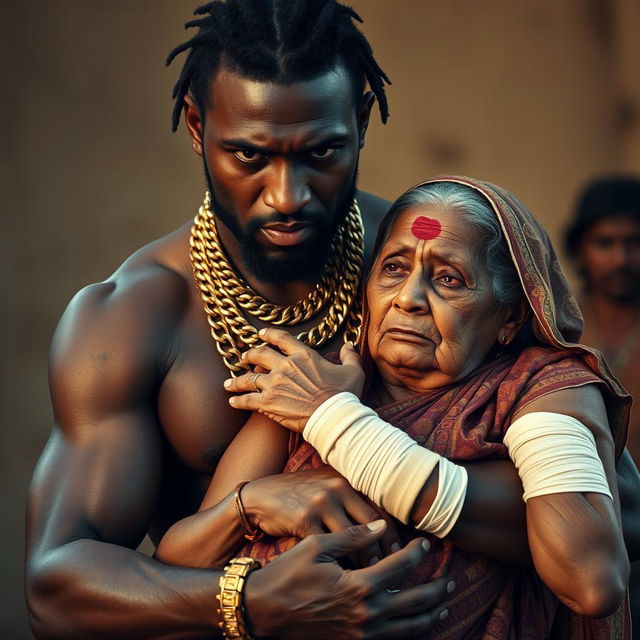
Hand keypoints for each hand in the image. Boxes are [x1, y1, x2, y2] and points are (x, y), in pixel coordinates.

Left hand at [225, 328, 365, 431]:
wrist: (334, 417)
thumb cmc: (345, 395)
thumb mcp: (353, 371)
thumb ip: (349, 356)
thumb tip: (349, 345)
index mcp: (304, 355)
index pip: (282, 339)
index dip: (269, 335)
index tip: (261, 334)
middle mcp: (285, 366)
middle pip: (259, 354)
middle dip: (249, 355)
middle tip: (243, 358)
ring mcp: (274, 384)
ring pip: (248, 378)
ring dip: (237, 380)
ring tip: (229, 383)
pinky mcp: (268, 403)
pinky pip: (247, 400)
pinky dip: (238, 400)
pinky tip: (232, 402)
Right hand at [242, 467, 400, 566]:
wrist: (260, 498)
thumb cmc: (298, 496)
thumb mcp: (326, 489)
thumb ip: (354, 500)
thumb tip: (384, 524)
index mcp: (347, 481)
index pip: (381, 509)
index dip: (393, 536)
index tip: (402, 556)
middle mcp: (337, 488)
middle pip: (373, 525)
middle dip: (385, 552)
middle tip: (392, 573)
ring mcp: (320, 503)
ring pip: (354, 539)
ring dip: (365, 562)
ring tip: (373, 580)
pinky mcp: (304, 520)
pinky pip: (330, 549)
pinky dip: (341, 566)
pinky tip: (346, 578)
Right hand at [245, 520, 452, 639]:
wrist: (263, 610)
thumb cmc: (287, 573)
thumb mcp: (316, 546)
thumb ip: (352, 537)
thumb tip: (382, 526)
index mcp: (359, 584)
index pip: (400, 566)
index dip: (417, 553)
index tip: (426, 544)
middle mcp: (365, 612)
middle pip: (414, 602)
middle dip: (436, 590)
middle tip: (451, 580)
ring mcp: (360, 632)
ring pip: (408, 628)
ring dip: (429, 616)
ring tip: (444, 608)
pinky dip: (409, 634)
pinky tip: (416, 627)